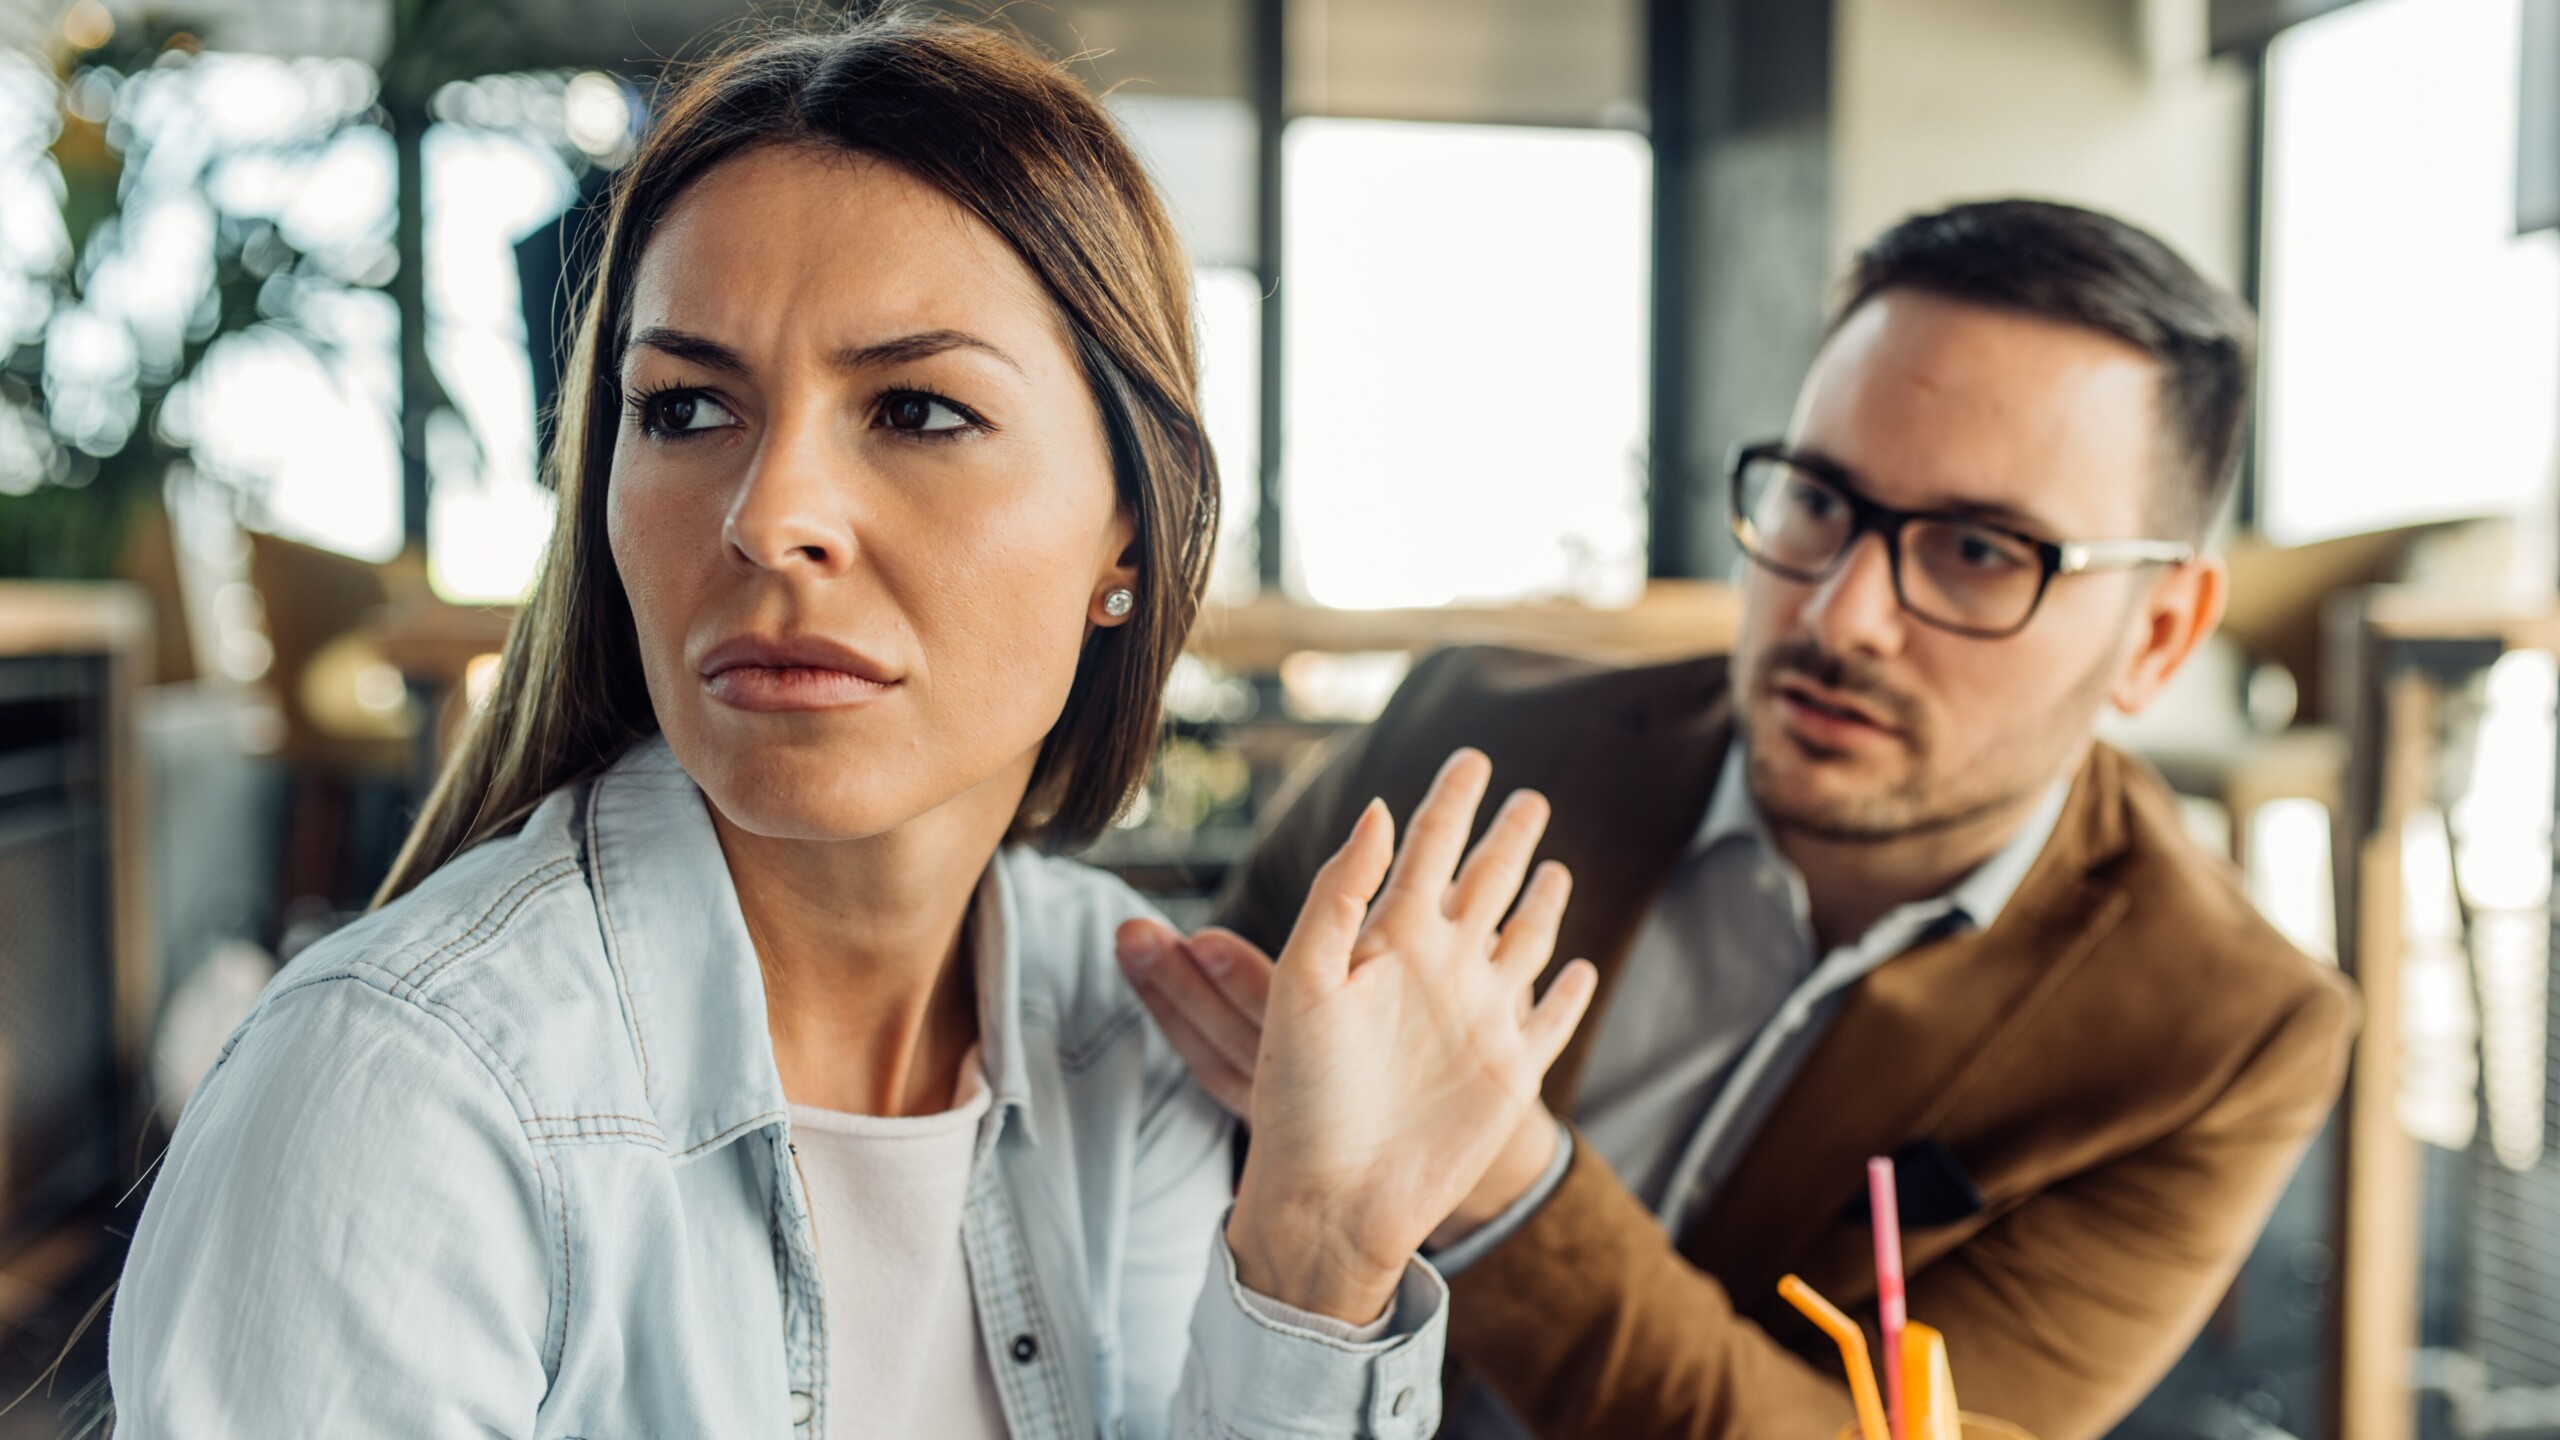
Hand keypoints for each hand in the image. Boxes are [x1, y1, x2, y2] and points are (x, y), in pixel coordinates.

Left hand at [1184, 749, 1597, 1322]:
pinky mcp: (1509, 1074)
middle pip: (1484, 884)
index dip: (1448, 803)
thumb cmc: (1302, 1095)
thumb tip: (1378, 811)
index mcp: (1389, 941)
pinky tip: (1582, 970)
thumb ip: (1338, 894)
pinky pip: (1550, 1021)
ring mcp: (1478, 1020)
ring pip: (1525, 942)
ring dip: (1544, 903)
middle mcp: (1439, 970)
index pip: (1425, 850)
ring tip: (1556, 867)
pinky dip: (1570, 995)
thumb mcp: (1304, 981)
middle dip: (1505, 840)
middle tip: (1528, 795)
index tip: (1469, 757)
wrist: (1335, 1198)